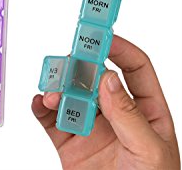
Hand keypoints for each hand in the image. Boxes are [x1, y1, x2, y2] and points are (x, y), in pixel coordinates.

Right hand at [32, 35, 179, 168]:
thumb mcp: (149, 154)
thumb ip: (128, 115)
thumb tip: (108, 78)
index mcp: (146, 115)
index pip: (135, 70)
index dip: (120, 48)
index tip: (101, 36)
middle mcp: (117, 117)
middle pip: (96, 78)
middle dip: (81, 66)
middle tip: (69, 60)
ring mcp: (91, 129)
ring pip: (70, 94)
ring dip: (58, 87)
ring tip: (52, 92)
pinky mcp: (68, 143)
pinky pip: (50, 119)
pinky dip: (40, 107)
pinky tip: (40, 103)